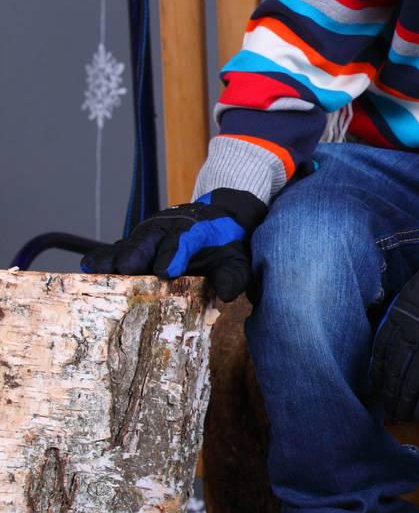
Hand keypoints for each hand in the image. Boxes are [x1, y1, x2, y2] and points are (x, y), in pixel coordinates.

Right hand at [81, 188, 266, 303]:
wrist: (216, 219)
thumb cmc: (224, 243)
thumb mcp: (235, 259)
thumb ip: (233, 274)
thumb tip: (227, 293)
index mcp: (194, 230)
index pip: (184, 240)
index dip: (174, 254)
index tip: (166, 271)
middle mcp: (166, 229)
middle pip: (149, 240)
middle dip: (137, 254)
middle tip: (125, 270)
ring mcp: (148, 236)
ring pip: (129, 244)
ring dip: (114, 258)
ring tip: (97, 270)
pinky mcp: (134, 244)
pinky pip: (117, 249)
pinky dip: (103, 257)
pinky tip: (87, 266)